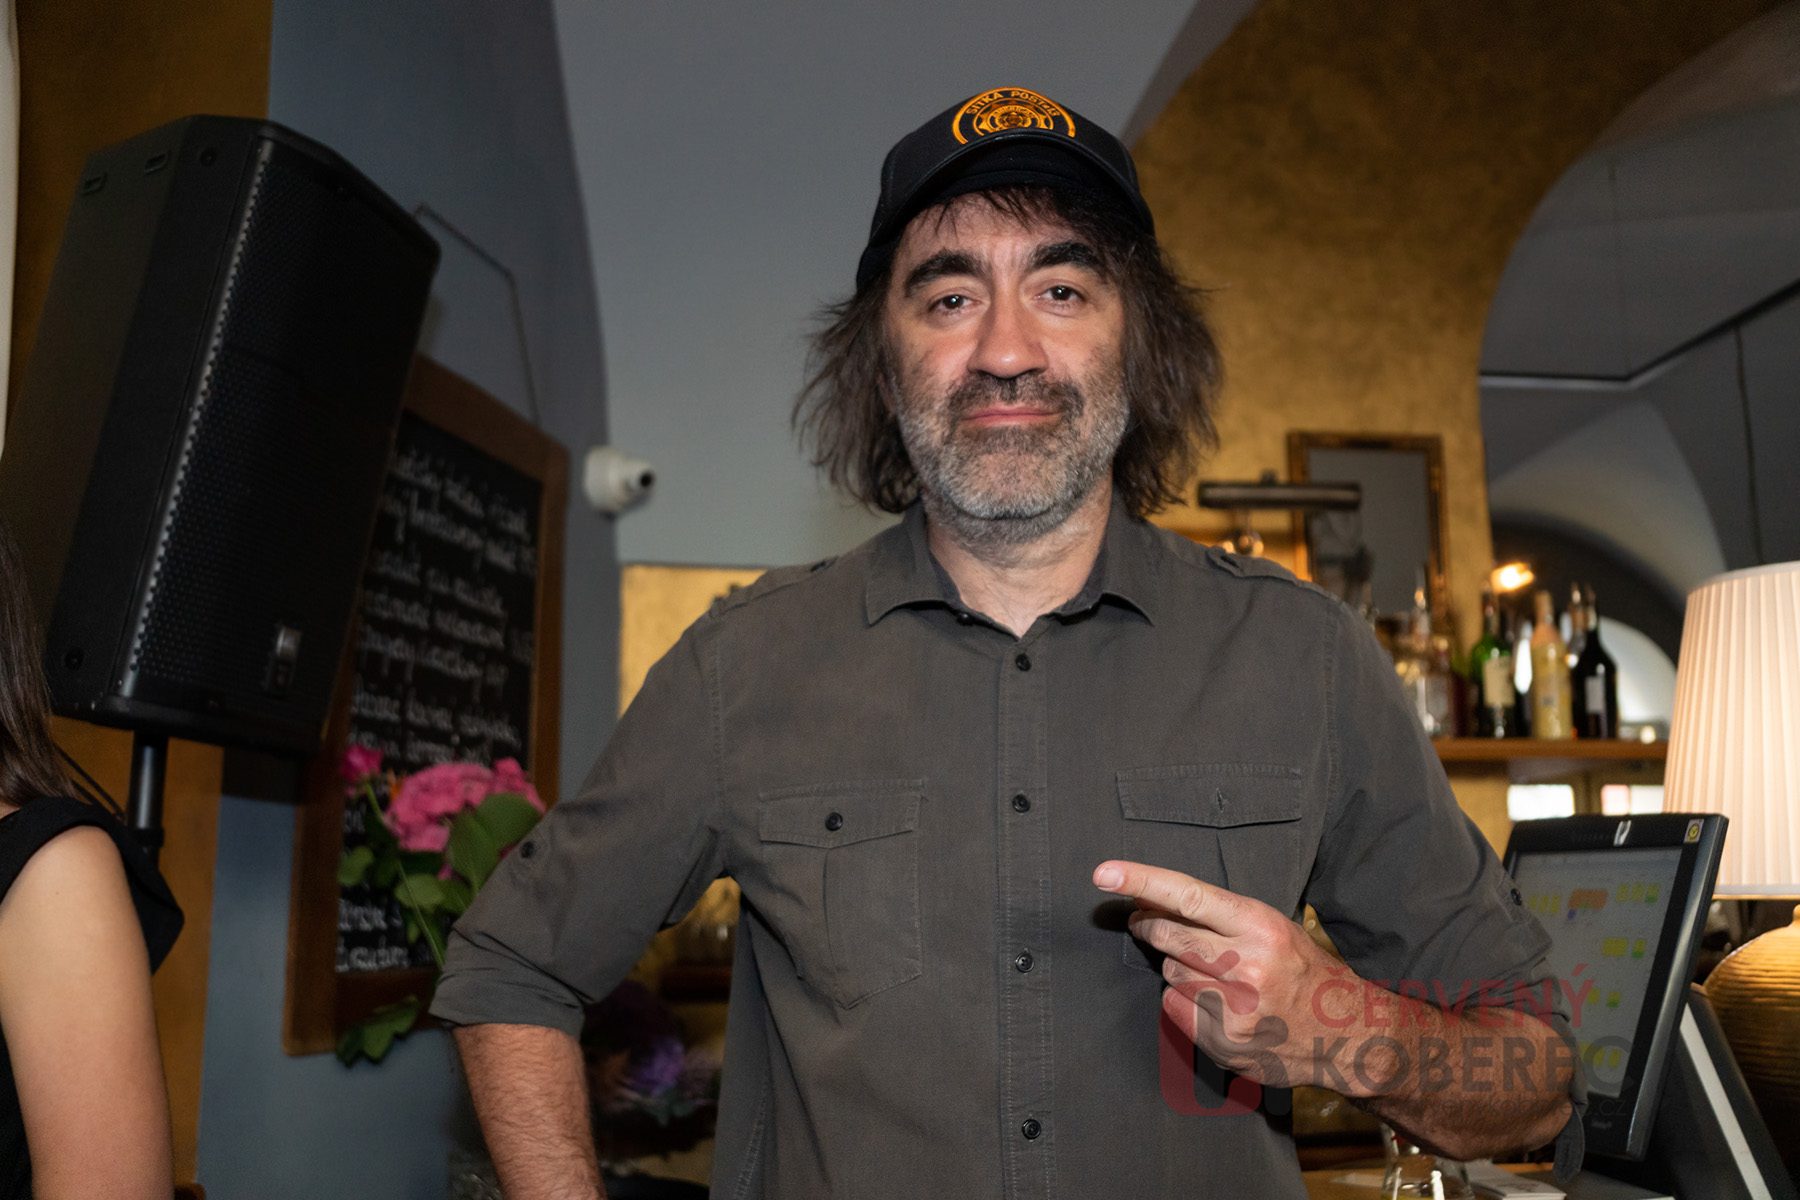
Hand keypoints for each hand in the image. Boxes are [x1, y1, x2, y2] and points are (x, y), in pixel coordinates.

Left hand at [1095, 859, 1367, 1094]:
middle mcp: (1246, 965)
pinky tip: (1216, 1004)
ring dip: (1179, 968)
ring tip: (1216, 974)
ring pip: (1170, 972)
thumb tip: (1150, 902)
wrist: (1346, 1035)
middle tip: (1145, 921)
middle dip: (1150, 926)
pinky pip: (1174, 1006)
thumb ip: (1218, 916)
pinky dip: (1184, 1001)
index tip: (1104, 873)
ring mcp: (1233, 1008)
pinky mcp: (1223, 1041)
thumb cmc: (1302, 972)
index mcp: (1260, 926)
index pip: (1187, 896)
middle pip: (1167, 936)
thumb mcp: (1274, 929)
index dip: (1141, 881)